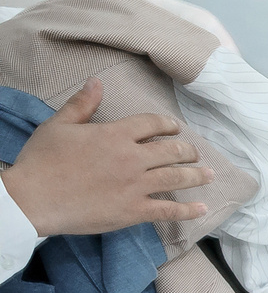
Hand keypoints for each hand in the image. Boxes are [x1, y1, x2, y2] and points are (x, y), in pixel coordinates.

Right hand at [2, 80, 214, 236]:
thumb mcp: (59, 126)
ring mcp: (136, 186)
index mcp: (115, 135)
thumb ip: (82, 104)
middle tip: (194, 153)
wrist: (33, 199)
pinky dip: (188, 211)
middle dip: (187, 151)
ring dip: (196, 175)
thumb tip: (95, 82)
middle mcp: (132, 158)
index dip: (166, 124)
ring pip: (176, 178)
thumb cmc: (42, 161)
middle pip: (171, 151)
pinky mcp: (134, 211)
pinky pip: (168, 211)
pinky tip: (203, 208)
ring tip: (209, 174)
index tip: (174, 128)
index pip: (151, 124)